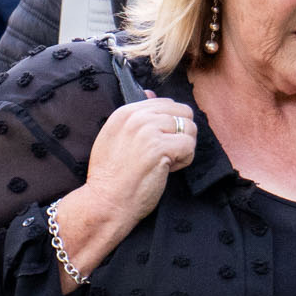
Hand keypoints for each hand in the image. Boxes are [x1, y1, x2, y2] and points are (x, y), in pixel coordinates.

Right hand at [47, 99, 198, 289]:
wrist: (106, 202)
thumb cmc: (112, 176)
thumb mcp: (115, 137)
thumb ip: (135, 116)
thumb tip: (151, 93)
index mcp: (125, 112)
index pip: (165, 103)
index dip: (170, 126)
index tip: (156, 144)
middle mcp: (136, 117)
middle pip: (183, 112)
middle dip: (181, 134)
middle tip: (165, 155)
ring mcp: (148, 131)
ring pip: (190, 128)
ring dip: (184, 149)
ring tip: (165, 163)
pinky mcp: (159, 147)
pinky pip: (189, 146)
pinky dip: (184, 161)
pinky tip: (167, 170)